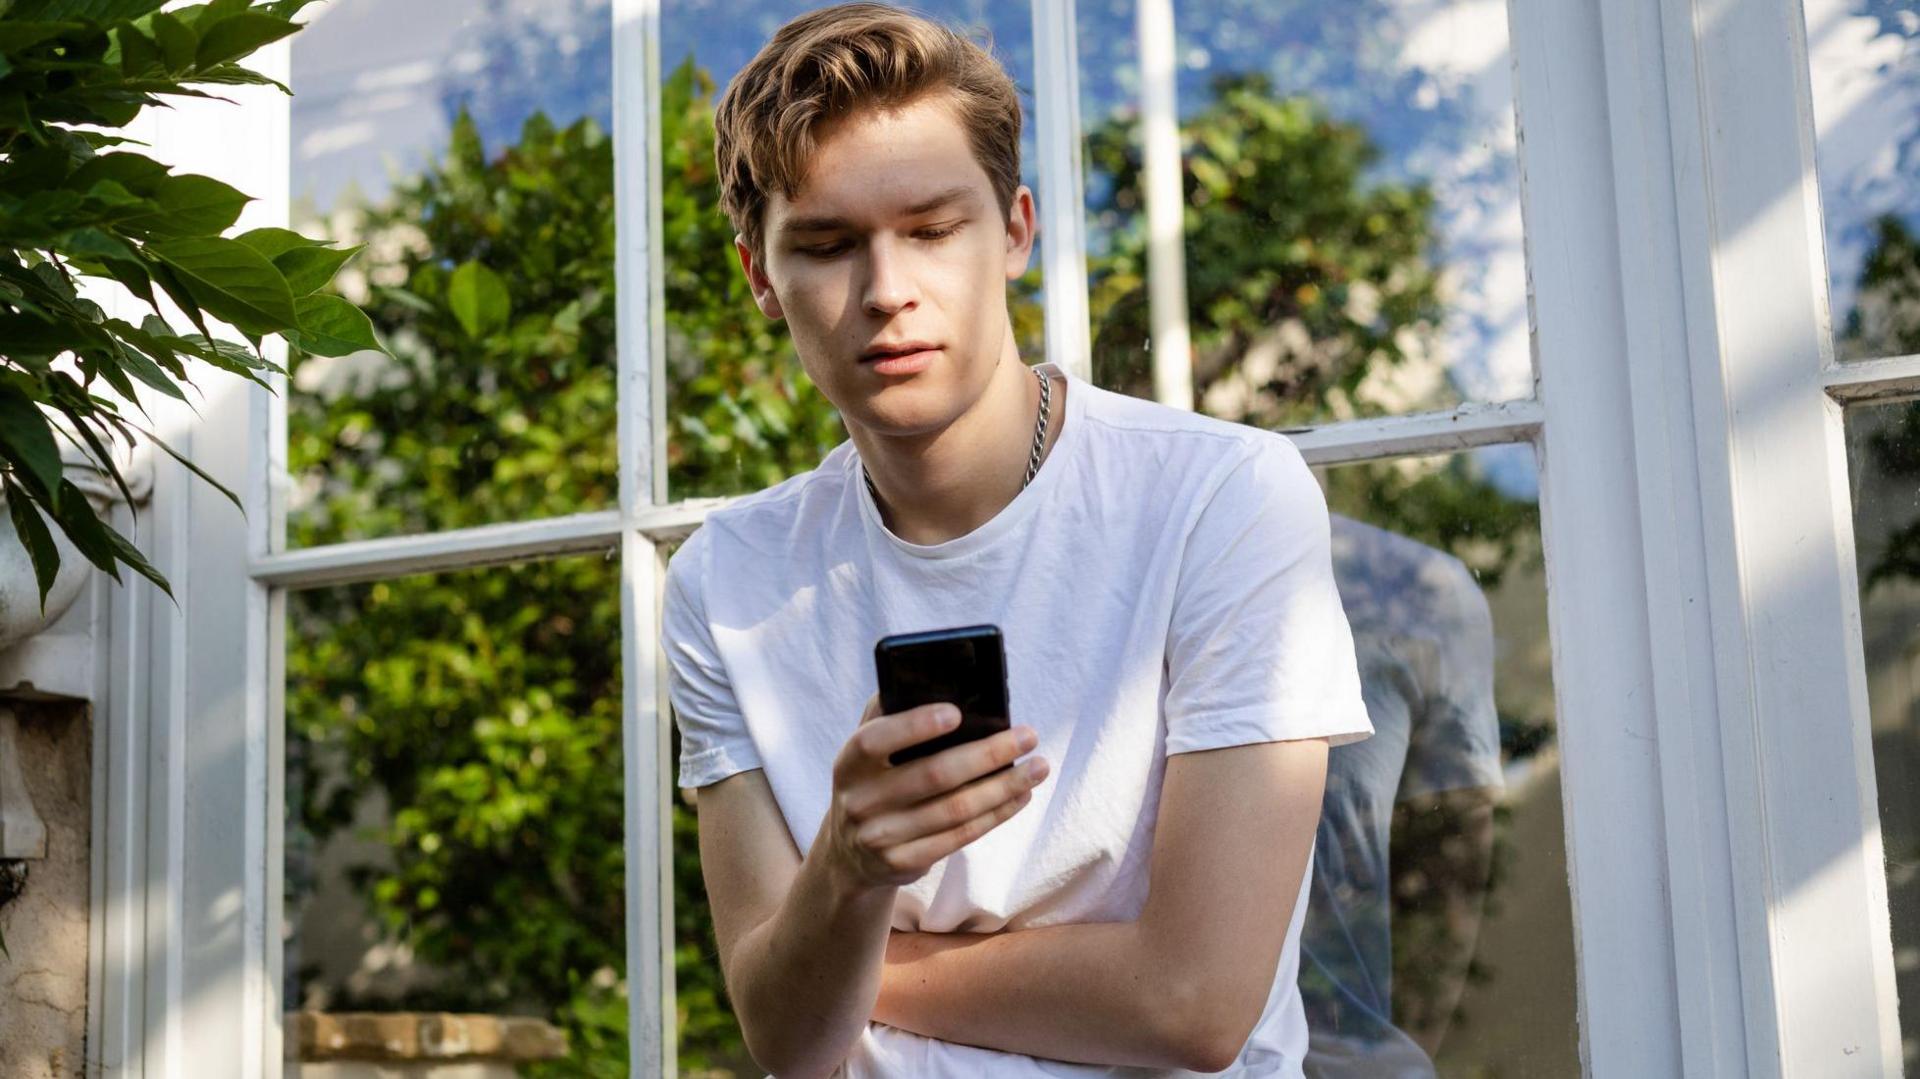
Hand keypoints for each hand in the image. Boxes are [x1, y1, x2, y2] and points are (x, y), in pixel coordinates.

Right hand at [820, 693, 1049, 892]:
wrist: (850, 855)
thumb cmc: (873, 783)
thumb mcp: (865, 752)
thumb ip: (887, 714)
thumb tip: (934, 678)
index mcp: (849, 762)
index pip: (876, 740)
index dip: (914, 726)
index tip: (957, 712)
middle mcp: (860, 801)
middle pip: (933, 776)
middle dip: (988, 754)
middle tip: (1028, 735)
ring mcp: (881, 837)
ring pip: (956, 810)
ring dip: (1004, 787)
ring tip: (1038, 767)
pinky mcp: (904, 863)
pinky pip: (960, 837)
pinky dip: (996, 815)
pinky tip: (1020, 795)